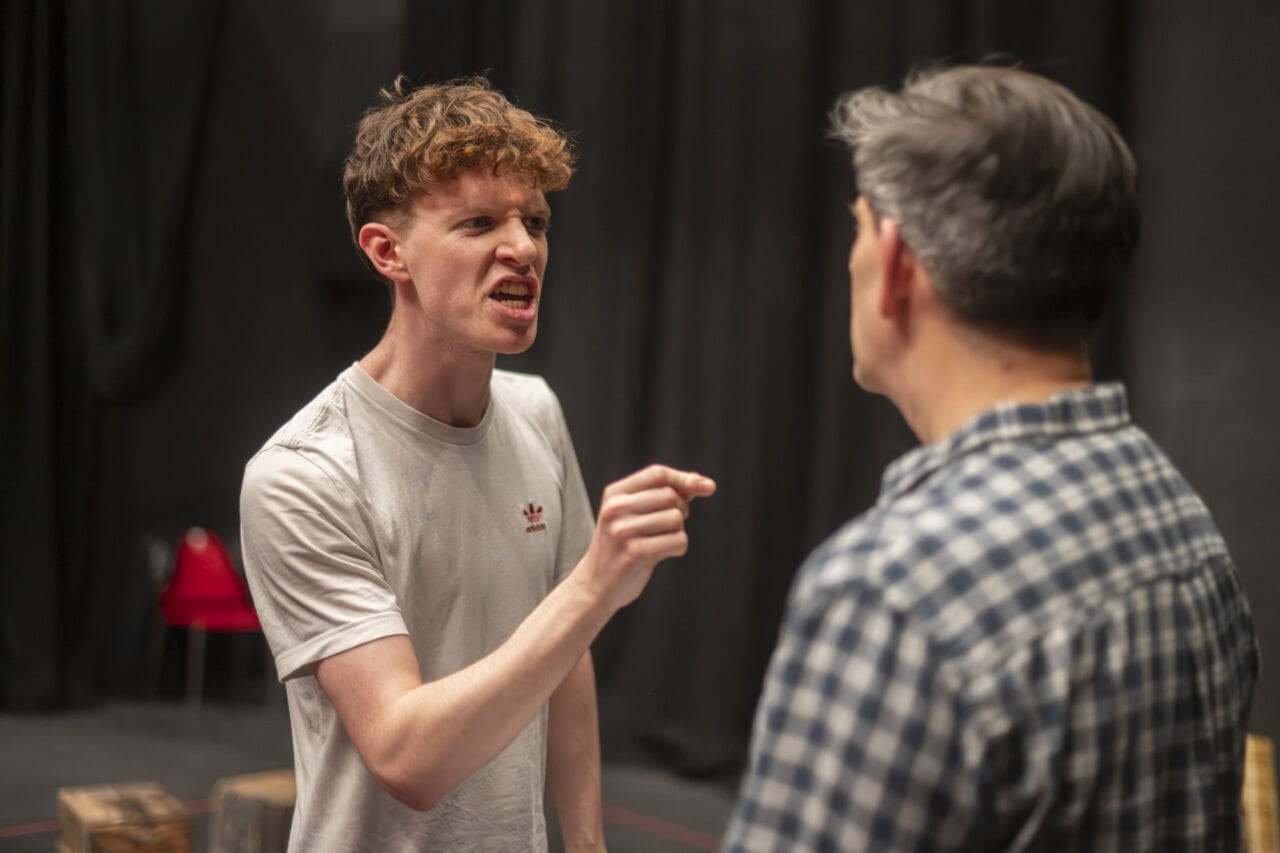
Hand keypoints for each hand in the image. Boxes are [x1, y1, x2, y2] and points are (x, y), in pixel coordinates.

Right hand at [578, 465, 715, 612]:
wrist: (595, 585)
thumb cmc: (621, 547)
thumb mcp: (632, 514)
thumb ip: (663, 495)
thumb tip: (704, 484)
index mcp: (614, 494)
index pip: (657, 473)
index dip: (685, 478)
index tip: (707, 487)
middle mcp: (616, 509)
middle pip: (671, 496)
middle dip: (680, 510)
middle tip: (667, 526)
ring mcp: (624, 531)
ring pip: (676, 518)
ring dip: (678, 531)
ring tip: (659, 541)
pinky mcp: (635, 553)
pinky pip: (678, 541)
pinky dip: (678, 548)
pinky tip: (661, 554)